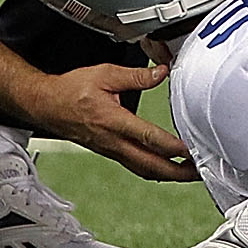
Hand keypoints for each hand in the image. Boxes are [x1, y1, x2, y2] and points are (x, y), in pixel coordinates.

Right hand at [20, 61, 196, 182]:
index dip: (172, 147)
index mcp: (112, 121)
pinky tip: (167, 169)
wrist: (47, 105)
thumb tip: (161, 73)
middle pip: (150, 165)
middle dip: (177, 172)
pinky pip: (136, 167)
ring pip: (144, 170)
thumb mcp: (105, 74)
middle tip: (200, 172)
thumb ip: (136, 76)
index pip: (148, 138)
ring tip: (190, 174)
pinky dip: (155, 171)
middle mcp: (113, 141)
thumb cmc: (71, 91)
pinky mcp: (110, 152)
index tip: (192, 150)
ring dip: (169, 175)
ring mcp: (111, 150)